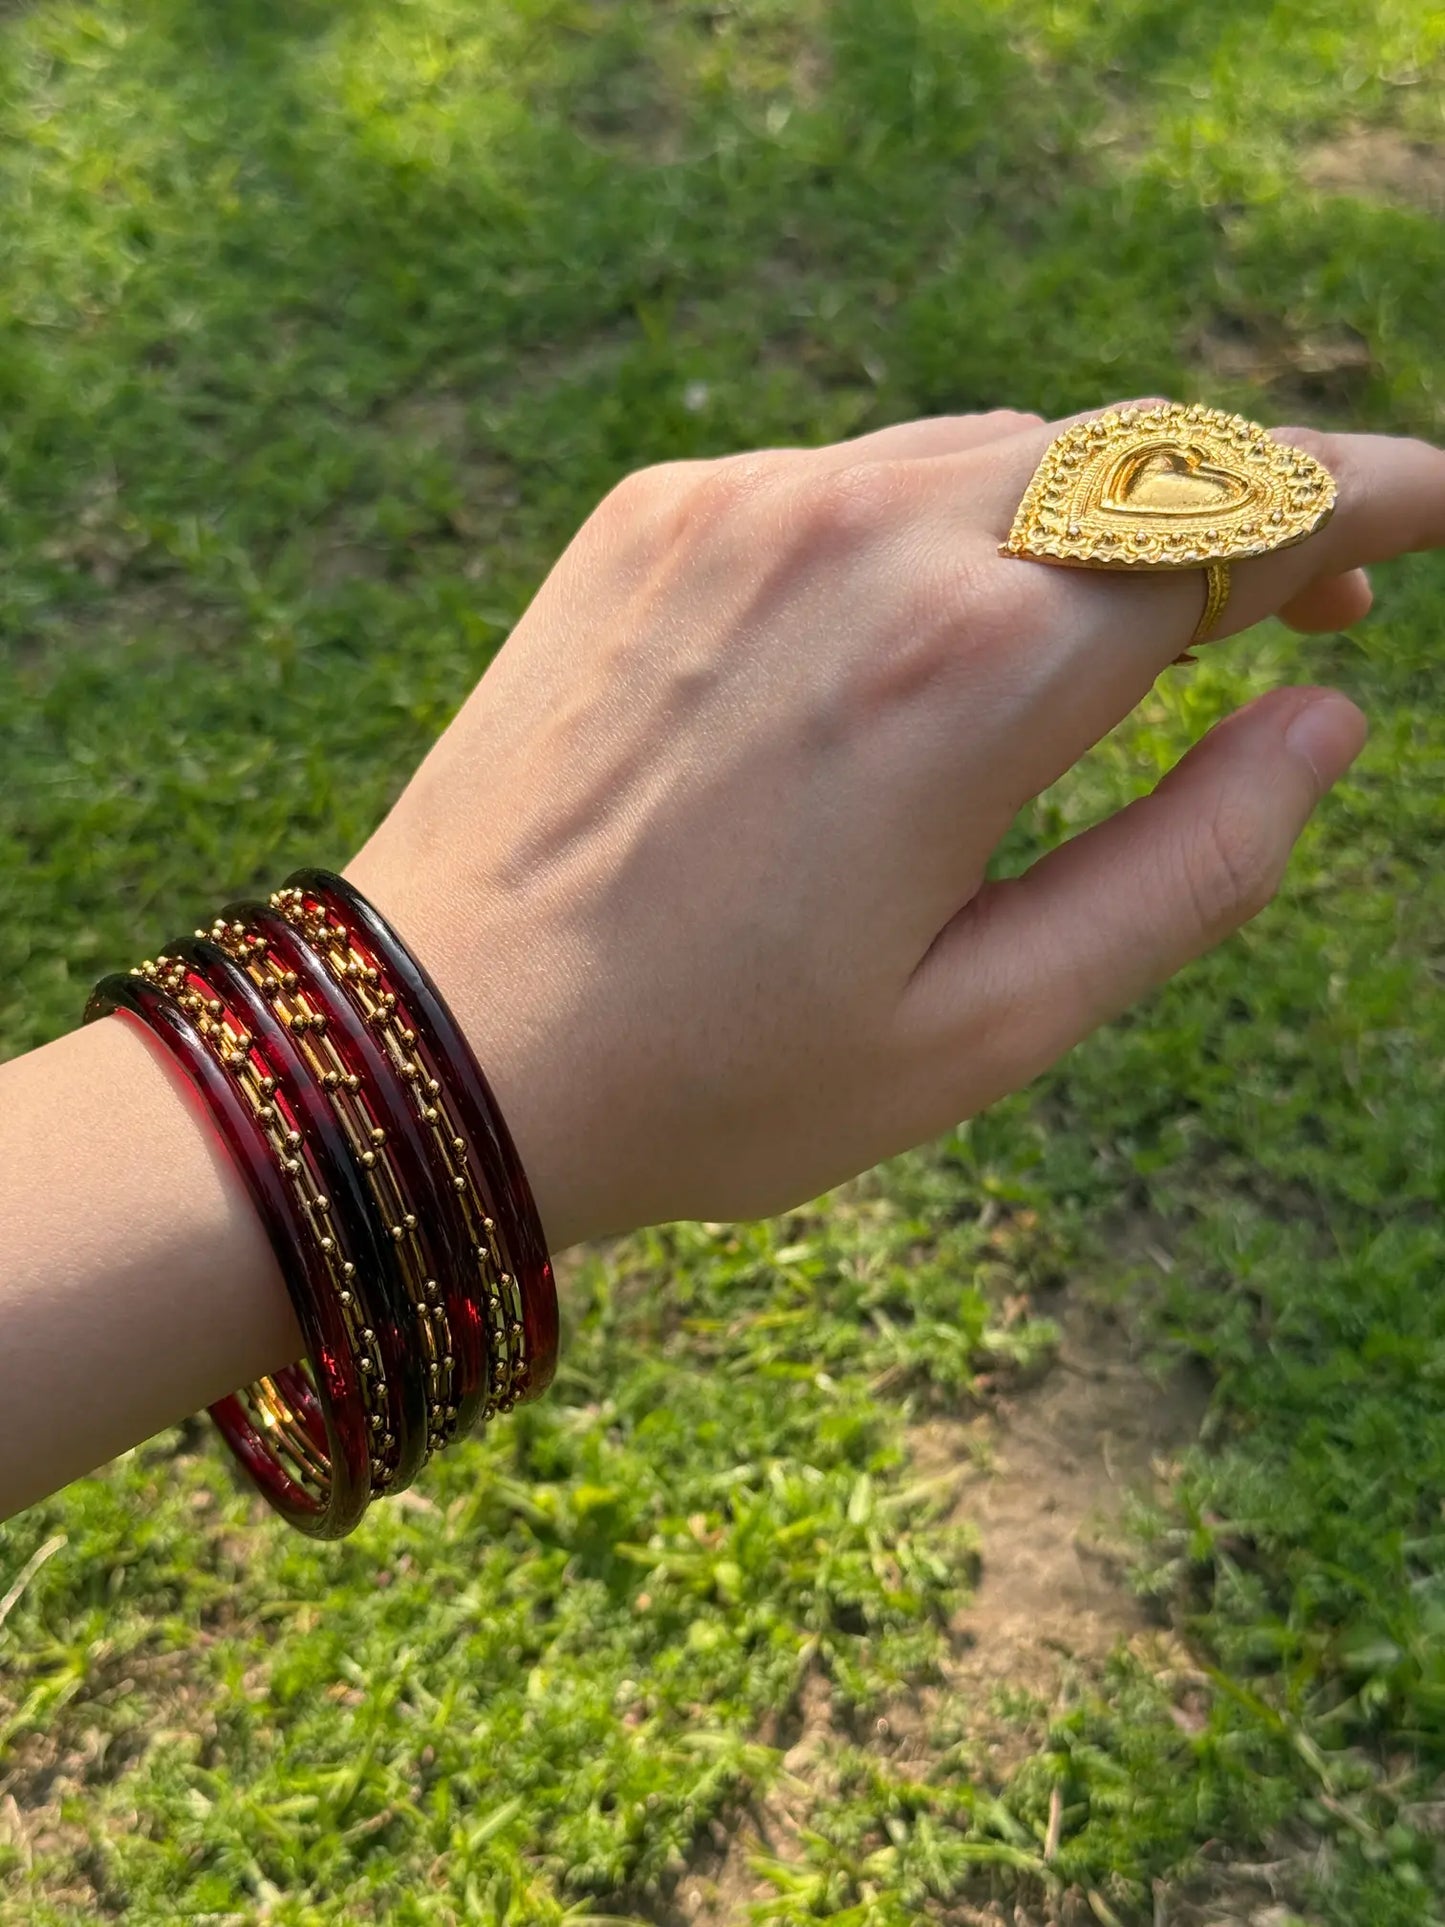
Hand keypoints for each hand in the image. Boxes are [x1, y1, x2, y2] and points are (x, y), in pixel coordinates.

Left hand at [345, 404, 1443, 1251]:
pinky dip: (949, 521)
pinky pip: (860, 472)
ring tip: (1130, 626)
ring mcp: (746, 504)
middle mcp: (865, 538)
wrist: (444, 1040)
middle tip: (1316, 599)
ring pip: (998, 450)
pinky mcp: (660, 510)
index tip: (1441, 503)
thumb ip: (1194, 867)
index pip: (1234, 522)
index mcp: (972, 675)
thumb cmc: (723, 1077)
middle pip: (1131, 460)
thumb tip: (1324, 717)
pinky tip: (938, 628)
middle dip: (1249, 509)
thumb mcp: (993, 1026)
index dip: (1363, 501)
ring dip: (1098, 515)